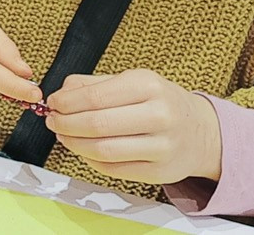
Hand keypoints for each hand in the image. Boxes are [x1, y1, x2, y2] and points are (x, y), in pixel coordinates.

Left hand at [42, 70, 223, 184]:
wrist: (200, 132)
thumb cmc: (160, 102)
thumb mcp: (133, 81)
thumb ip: (94, 85)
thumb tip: (60, 94)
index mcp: (148, 86)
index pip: (95, 96)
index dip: (66, 102)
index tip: (52, 103)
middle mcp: (158, 116)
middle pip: (97, 124)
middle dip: (65, 124)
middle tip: (53, 121)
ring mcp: (161, 148)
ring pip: (103, 151)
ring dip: (74, 144)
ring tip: (64, 136)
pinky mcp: (159, 173)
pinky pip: (113, 170)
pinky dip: (91, 160)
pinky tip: (84, 150)